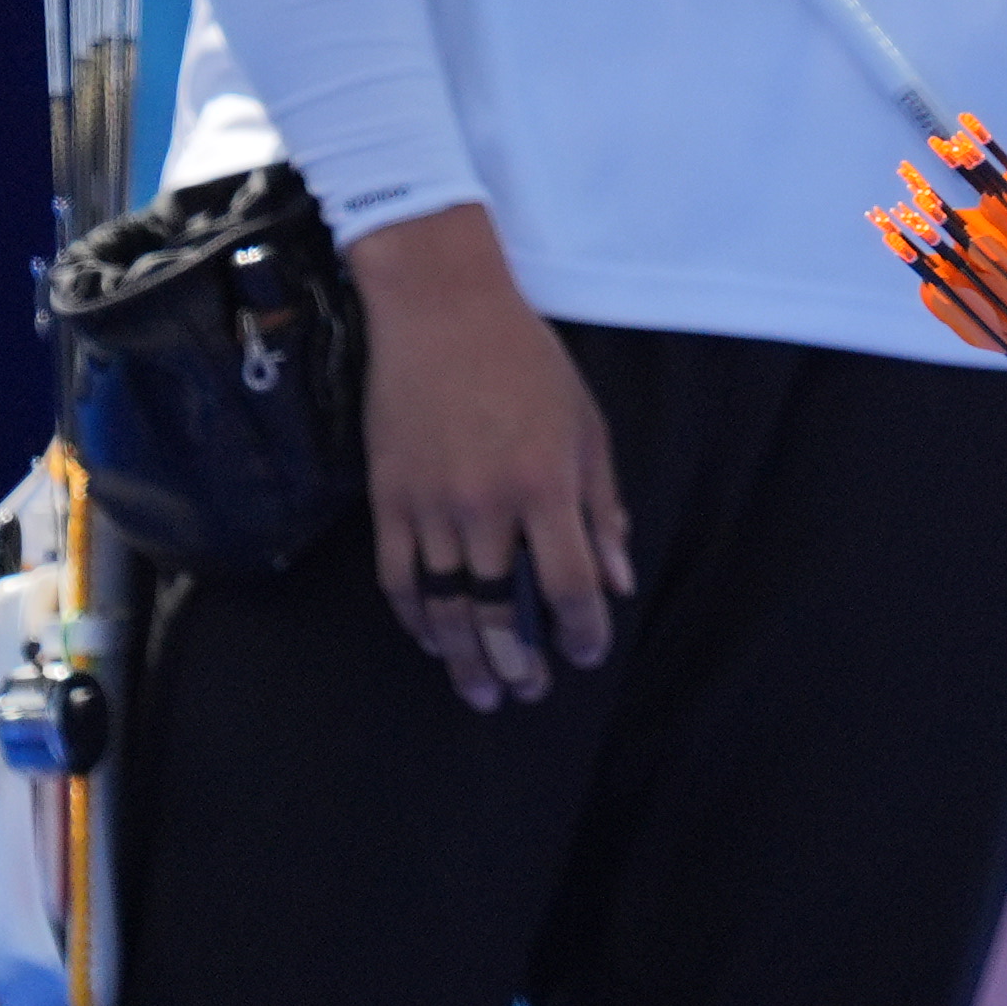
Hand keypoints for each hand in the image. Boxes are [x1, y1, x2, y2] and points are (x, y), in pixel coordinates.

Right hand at [348, 204, 630, 710]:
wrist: (442, 313)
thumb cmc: (528, 364)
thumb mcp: (587, 426)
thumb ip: (602, 506)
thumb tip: (618, 580)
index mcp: (546, 487)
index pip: (567, 585)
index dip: (580, 630)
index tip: (586, 655)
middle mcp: (488, 508)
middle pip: (501, 611)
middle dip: (518, 662)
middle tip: (529, 692)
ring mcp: (431, 508)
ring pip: (447, 607)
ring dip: (465, 658)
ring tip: (483, 692)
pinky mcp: (388, 502)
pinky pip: (400, 580)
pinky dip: (418, 619)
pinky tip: (435, 640)